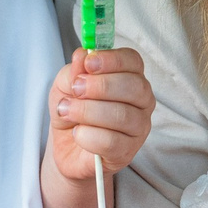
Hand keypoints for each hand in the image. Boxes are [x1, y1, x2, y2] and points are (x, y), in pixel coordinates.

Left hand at [50, 48, 153, 179]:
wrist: (66, 146)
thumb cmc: (73, 110)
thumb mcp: (65, 85)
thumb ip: (74, 70)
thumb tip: (82, 55)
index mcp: (130, 77)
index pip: (133, 61)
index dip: (112, 60)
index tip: (89, 63)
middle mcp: (141, 101)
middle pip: (135, 87)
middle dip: (101, 86)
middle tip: (76, 89)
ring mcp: (138, 128)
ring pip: (122, 115)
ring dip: (88, 111)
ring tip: (67, 111)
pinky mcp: (127, 152)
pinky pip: (111, 142)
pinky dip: (88, 136)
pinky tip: (77, 133)